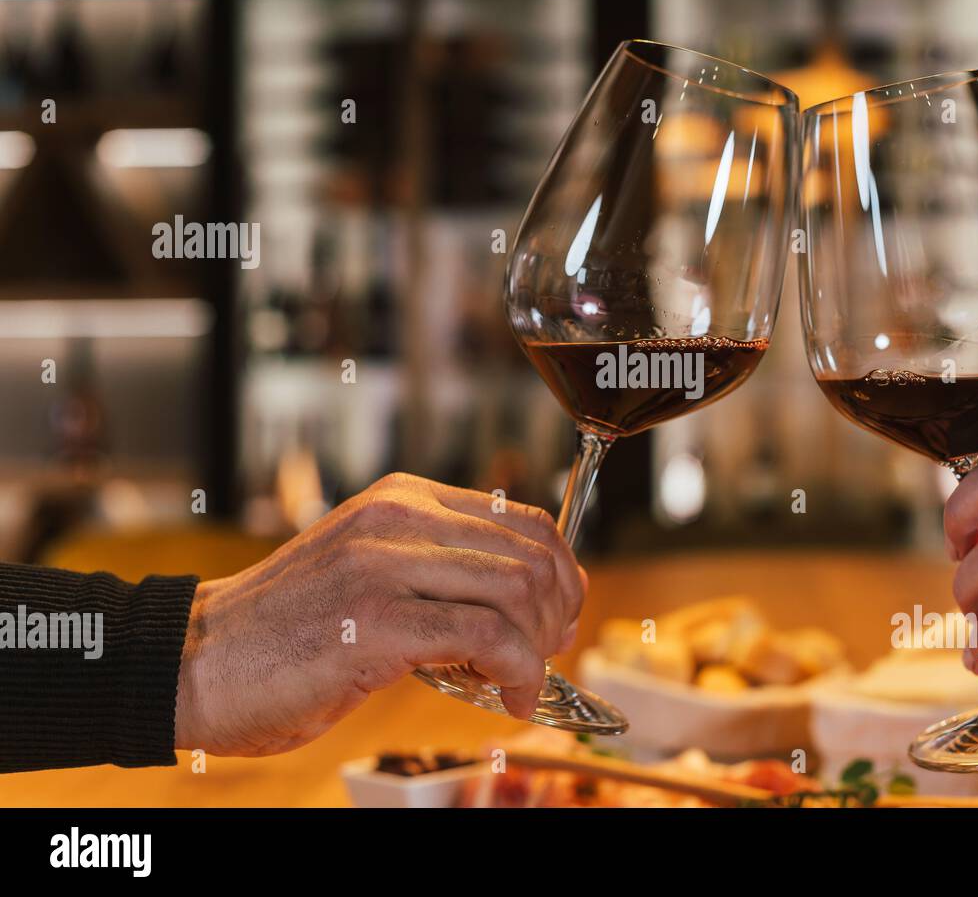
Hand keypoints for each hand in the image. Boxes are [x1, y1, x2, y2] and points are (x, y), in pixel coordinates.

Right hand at [174, 473, 584, 755]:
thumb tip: (526, 605)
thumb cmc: (284, 631)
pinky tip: (510, 698)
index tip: (561, 617)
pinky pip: (487, 636)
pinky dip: (520, 673)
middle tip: (550, 655)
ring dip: (542, 646)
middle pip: (532, 554)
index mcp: (402, 500)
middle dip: (560, 613)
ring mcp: (386, 564)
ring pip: (519, 589)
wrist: (195, 661)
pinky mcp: (377, 620)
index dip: (561, 572)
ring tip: (524, 680)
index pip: (522, 519)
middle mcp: (398, 518)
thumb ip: (438, 572)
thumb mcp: (369, 573)